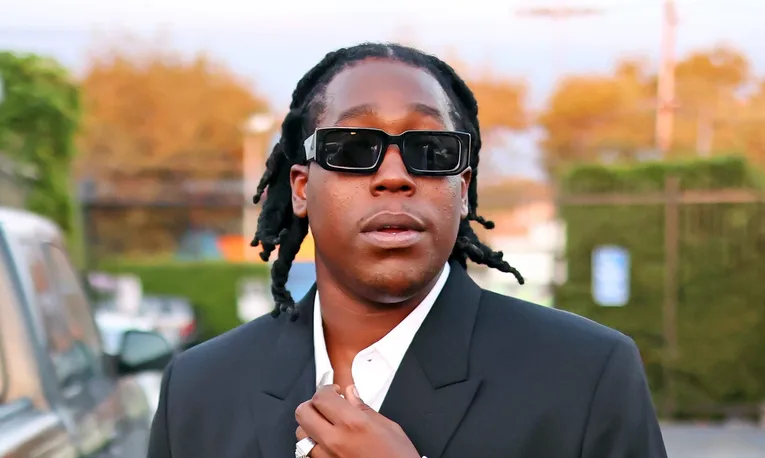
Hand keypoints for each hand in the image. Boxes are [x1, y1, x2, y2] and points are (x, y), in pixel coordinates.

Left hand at [295, 384, 420, 457]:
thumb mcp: (389, 427)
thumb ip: (364, 408)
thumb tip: (351, 394)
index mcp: (353, 424)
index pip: (321, 397)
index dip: (326, 389)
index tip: (334, 391)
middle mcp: (335, 441)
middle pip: (303, 413)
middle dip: (312, 404)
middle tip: (326, 404)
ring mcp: (327, 457)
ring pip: (301, 434)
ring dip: (311, 425)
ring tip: (326, 424)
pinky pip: (310, 452)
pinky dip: (315, 443)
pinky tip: (329, 441)